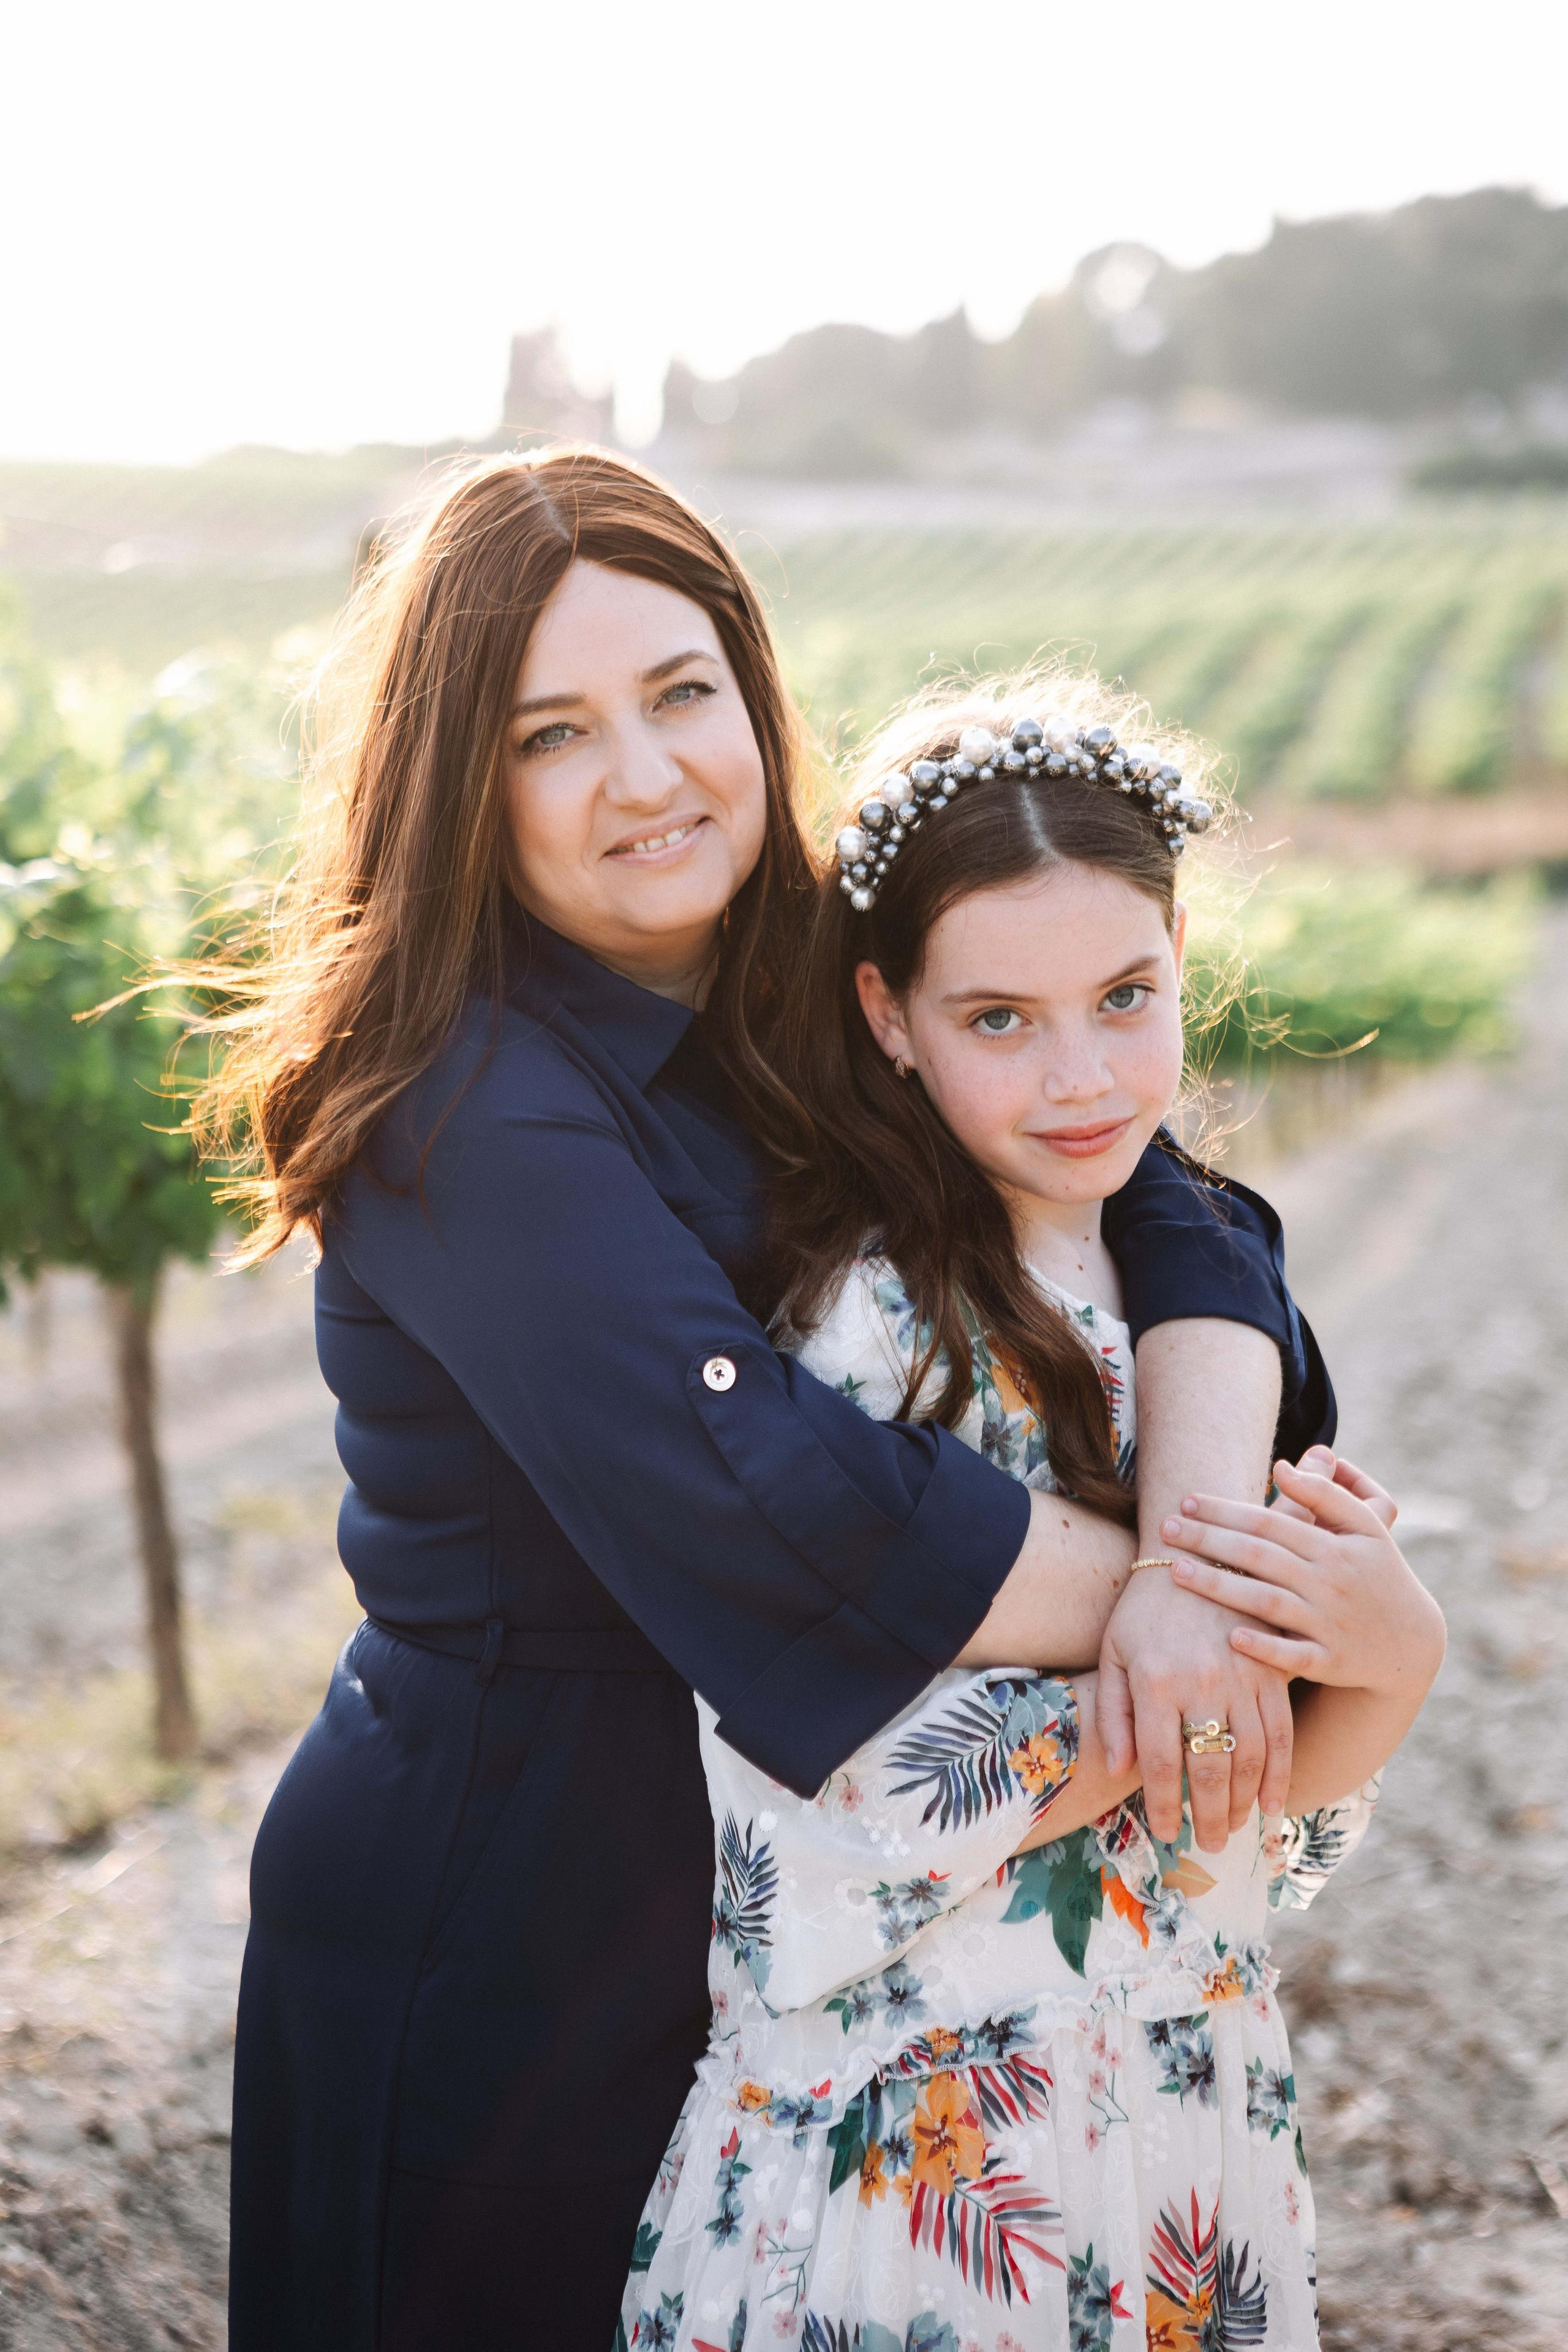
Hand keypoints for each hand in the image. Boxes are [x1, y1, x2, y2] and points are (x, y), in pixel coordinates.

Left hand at [1096, 1570, 1293, 1852]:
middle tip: (1206, 1845)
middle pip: (1210, 1768)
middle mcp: (1202, 1683)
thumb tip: (1119, 1770)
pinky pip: (1282, 1732)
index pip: (1161, 1763)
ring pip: (1251, 1757)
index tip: (1165, 1834)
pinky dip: (1280, 1773)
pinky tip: (1272, 1802)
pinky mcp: (1272, 1670)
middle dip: (1208, 1816)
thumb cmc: (1142, 1611)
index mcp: (1156, 1682)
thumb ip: (1113, 1713)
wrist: (1193, 1554)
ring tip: (1234, 1827)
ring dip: (1245, 1802)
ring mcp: (1243, 1677)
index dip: (1164, 1805)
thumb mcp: (1113, 1654)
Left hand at [1163, 1458, 1444, 1695]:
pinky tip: (1230, 1636)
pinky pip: (1293, 1656)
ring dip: (1220, 1588)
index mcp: (1335, 1547)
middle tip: (1165, 1529)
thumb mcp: (1366, 1527)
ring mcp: (1330, 1625)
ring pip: (1267, 1602)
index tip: (1186, 1501)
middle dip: (1209, 1541)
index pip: (1270, 1523)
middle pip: (1260, 1557)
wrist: (1411, 1642)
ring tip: (1176, 1571)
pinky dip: (1264, 1647)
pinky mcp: (1330, 1663)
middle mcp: (1331, 1583)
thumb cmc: (1378, 1573)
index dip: (1226, 1511)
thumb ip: (1325, 1493)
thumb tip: (1281, 1465)